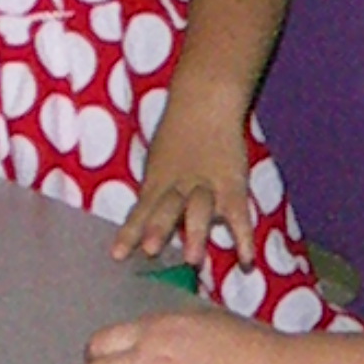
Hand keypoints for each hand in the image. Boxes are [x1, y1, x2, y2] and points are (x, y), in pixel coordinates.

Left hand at [117, 108, 252, 265]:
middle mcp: (179, 186)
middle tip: (151, 251)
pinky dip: (244, 238)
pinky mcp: (233, 187)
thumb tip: (146, 224)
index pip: (141, 210)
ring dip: (195, 233)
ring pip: (199, 210)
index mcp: (157, 180)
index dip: (130, 232)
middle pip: (167, 208)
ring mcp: (208, 186)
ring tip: (192, 260)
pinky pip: (239, 217)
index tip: (117, 255)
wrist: (206, 102)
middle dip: (160, 228)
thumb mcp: (158, 160)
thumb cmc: (177, 133)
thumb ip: (155, 191)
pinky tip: (246, 261)